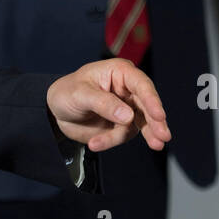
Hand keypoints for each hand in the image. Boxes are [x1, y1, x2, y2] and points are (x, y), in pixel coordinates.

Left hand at [47, 58, 171, 152]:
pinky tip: (96, 143)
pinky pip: (123, 135)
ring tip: (155, 146)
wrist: (56, 111)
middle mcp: (127, 89)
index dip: (152, 100)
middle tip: (163, 136)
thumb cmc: (66, 92)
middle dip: (156, 122)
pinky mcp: (122, 125)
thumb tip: (127, 115)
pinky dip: (111, 141)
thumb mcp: (80, 94)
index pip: (141, 84)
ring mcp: (126, 108)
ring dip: (146, 135)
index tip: (159, 116)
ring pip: (142, 123)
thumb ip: (103, 103)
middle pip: (148, 105)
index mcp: (119, 72)